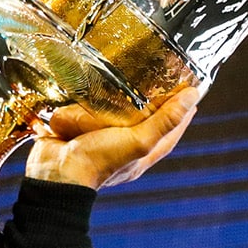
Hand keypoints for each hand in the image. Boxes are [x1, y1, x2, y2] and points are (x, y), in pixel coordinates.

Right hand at [25, 87, 200, 188]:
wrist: (54, 174)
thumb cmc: (98, 161)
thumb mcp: (138, 141)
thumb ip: (165, 122)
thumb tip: (193, 98)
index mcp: (142, 153)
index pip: (171, 130)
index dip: (183, 112)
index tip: (191, 90)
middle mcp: (123, 147)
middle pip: (145, 121)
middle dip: (155, 102)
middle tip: (161, 76)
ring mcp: (100, 139)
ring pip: (117, 116)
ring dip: (124, 98)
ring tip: (131, 74)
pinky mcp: (79, 131)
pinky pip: (91, 113)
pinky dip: (95, 100)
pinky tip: (96, 84)